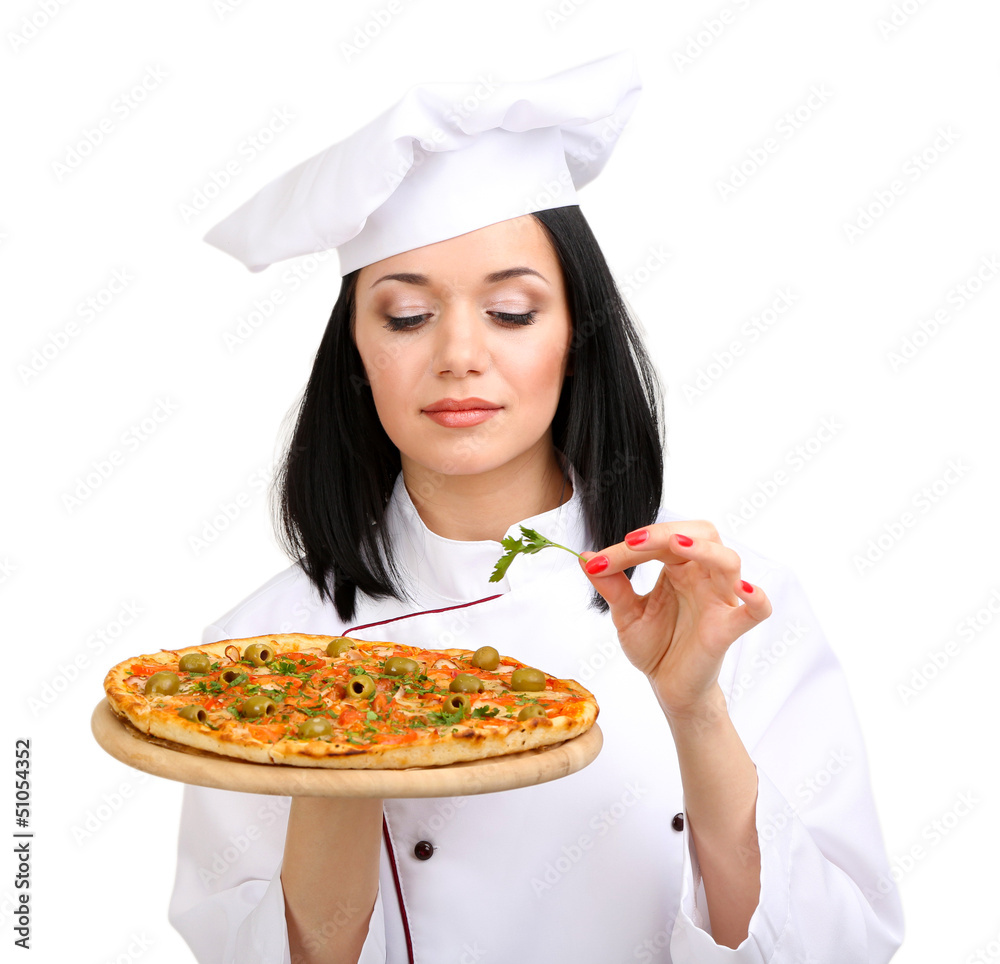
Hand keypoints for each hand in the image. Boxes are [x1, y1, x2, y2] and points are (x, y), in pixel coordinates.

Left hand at [578, 521, 771, 721]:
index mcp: (678, 569)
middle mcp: (702, 577)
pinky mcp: (728, 628)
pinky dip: (756, 597)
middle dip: (668, 532)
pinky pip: (757, 610)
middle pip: (702, 533)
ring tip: (676, 545)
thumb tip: (585, 557)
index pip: (660, 541)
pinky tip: (743, 590)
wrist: (668, 688)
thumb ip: (610, 586)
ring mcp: (719, 600)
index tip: (599, 560)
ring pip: (728, 561)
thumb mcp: (626, 614)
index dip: (630, 547)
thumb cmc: (656, 647)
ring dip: (704, 549)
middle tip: (633, 542)